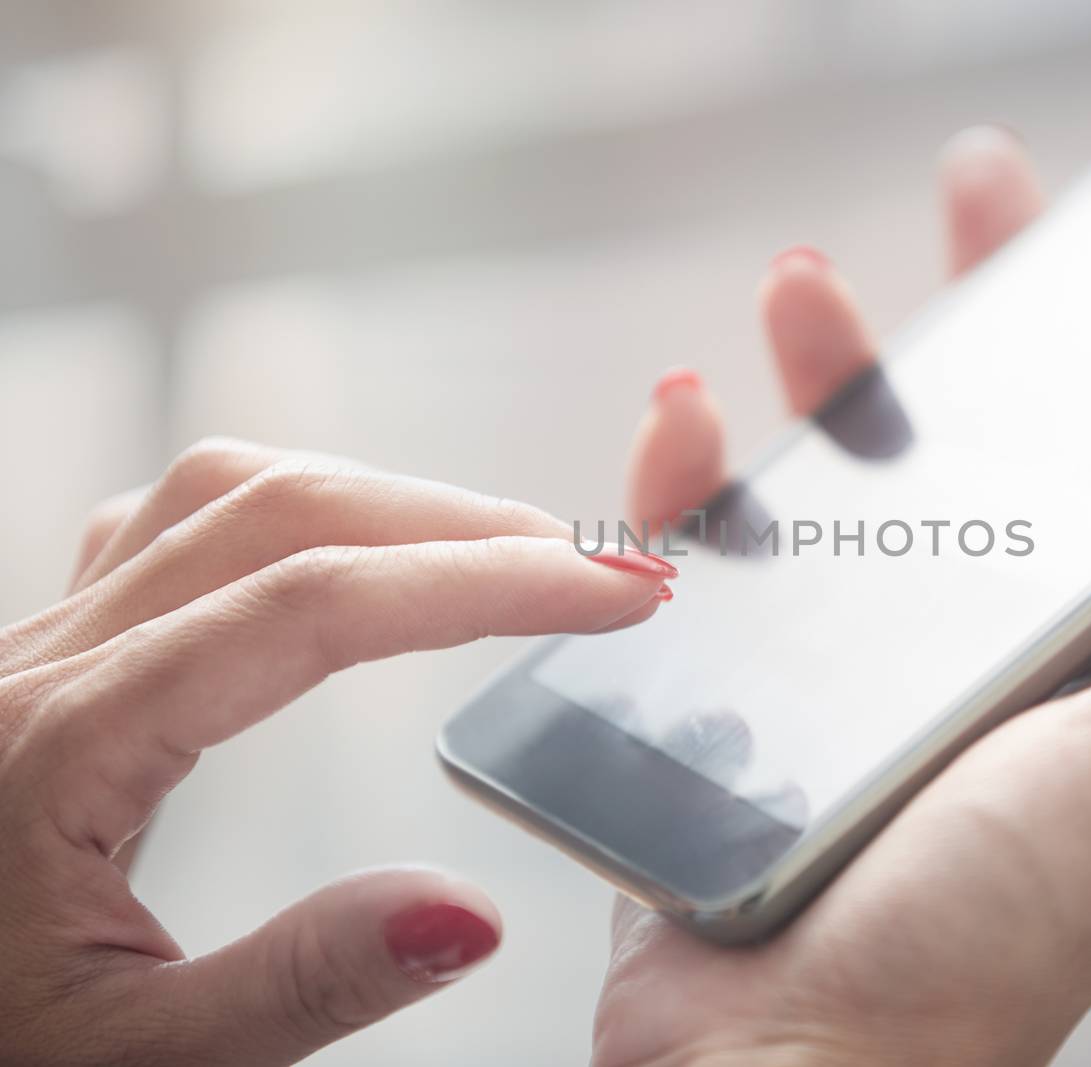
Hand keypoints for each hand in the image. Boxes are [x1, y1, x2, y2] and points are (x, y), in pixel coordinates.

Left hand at [0, 447, 675, 1064]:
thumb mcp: (133, 1064)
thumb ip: (303, 984)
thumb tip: (470, 911)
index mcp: (59, 749)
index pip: (312, 609)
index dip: (482, 582)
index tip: (612, 592)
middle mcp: (43, 667)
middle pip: (281, 511)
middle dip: (462, 523)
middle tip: (599, 570)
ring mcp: (41, 648)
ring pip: (230, 495)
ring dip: (387, 501)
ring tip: (503, 555)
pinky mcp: (54, 660)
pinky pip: (181, 527)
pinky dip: (303, 515)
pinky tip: (355, 555)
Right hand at [595, 126, 1090, 1064]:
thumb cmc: (990, 943)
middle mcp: (976, 651)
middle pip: (970, 452)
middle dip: (965, 322)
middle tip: (964, 207)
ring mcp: (848, 671)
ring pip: (834, 485)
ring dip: (825, 378)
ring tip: (805, 297)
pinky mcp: (731, 695)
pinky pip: (704, 561)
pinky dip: (687, 484)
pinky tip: (686, 426)